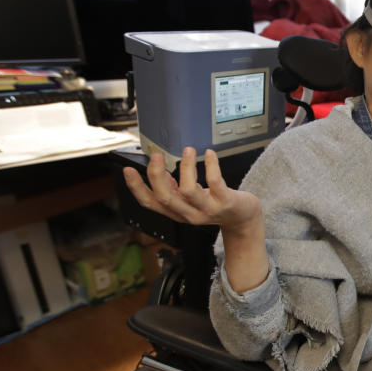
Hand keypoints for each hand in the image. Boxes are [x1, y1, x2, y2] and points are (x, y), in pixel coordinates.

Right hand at [123, 147, 261, 233]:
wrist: (243, 219)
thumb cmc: (216, 205)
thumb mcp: (191, 201)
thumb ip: (175, 190)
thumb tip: (160, 173)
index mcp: (177, 212)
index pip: (150, 203)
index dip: (137, 188)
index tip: (128, 170)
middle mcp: (189, 214)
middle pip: (165, 197)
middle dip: (156, 175)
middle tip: (157, 155)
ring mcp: (208, 210)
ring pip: (189, 190)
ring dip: (186, 167)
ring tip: (188, 150)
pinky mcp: (226, 202)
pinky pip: (215, 183)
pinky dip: (211, 165)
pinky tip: (209, 154)